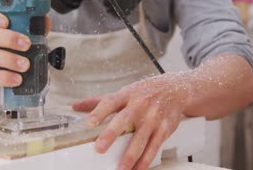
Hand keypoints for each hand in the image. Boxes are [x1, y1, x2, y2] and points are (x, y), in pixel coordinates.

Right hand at [0, 7, 49, 117]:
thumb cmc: (4, 65)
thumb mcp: (17, 48)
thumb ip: (29, 34)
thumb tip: (44, 22)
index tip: (6, 21)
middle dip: (8, 38)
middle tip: (26, 44)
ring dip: (9, 59)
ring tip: (25, 65)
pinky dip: (3, 77)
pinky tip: (16, 80)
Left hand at [72, 74, 187, 169]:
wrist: (176, 90)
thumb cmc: (146, 92)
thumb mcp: (124, 92)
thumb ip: (99, 101)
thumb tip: (76, 106)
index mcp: (127, 95)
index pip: (110, 102)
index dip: (99, 111)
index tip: (90, 122)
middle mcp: (140, 105)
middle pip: (124, 120)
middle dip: (112, 134)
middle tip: (100, 148)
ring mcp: (153, 117)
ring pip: (141, 138)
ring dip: (130, 155)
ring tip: (120, 169)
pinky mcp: (165, 129)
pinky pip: (154, 147)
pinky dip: (146, 160)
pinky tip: (138, 168)